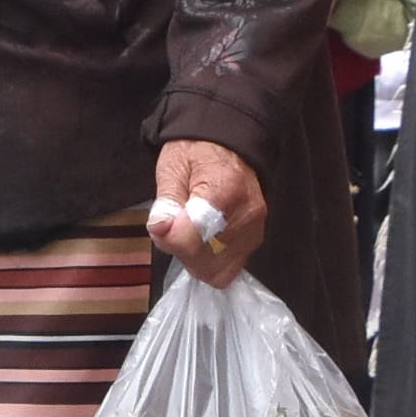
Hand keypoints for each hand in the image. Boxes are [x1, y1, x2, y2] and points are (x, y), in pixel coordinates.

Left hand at [149, 138, 265, 286]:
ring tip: (189, 230)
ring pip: (214, 271)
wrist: (229, 146)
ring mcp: (254, 231)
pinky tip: (202, 241)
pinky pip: (227, 269)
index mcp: (224, 191)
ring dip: (193, 258)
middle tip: (174, 224)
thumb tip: (160, 230)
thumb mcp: (172, 166)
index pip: (191, 239)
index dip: (167, 236)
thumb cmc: (198, 152)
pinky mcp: (255, 241)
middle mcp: (246, 215)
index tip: (161, 221)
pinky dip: (209, 262)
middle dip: (179, 248)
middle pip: (202, 259)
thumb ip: (166, 201)